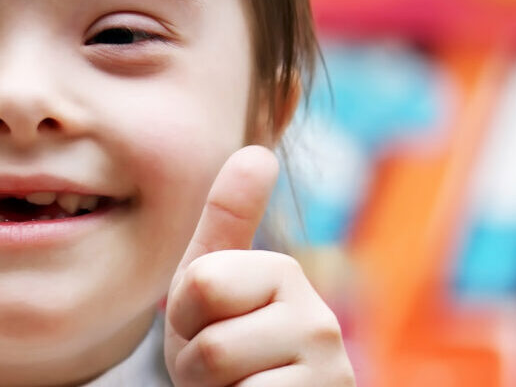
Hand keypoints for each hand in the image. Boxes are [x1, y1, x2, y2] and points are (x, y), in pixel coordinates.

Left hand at [163, 146, 354, 385]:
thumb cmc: (225, 355)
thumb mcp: (207, 288)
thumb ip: (227, 221)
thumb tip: (259, 151)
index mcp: (283, 274)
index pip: (201, 284)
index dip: (185, 317)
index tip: (205, 327)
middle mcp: (320, 317)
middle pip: (210, 337)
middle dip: (195, 362)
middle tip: (219, 370)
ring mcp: (330, 368)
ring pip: (222, 370)